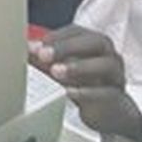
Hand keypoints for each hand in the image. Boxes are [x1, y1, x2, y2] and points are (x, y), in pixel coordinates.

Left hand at [29, 24, 141, 141]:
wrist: (107, 110)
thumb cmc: (83, 81)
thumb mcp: (62, 66)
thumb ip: (44, 57)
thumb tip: (24, 49)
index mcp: (92, 43)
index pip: (77, 31)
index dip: (57, 36)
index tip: (37, 44)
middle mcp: (108, 55)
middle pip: (95, 42)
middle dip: (67, 46)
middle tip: (43, 55)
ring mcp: (115, 75)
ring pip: (105, 65)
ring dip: (79, 67)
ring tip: (55, 72)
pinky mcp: (116, 98)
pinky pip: (106, 93)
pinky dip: (86, 92)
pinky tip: (68, 92)